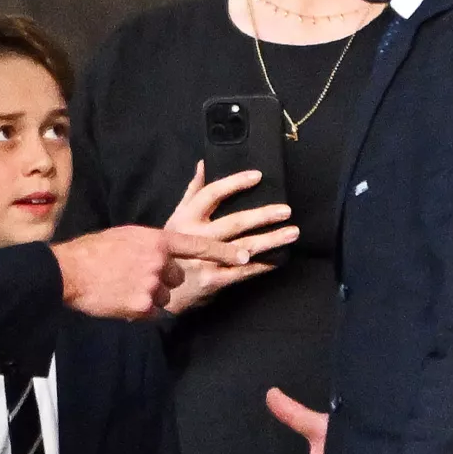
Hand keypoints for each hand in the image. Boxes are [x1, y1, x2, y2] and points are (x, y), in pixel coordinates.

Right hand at [51, 226, 248, 320]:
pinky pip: (151, 312)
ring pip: (164, 297)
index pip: (198, 245)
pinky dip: (138, 309)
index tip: (245, 256)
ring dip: (149, 296)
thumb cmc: (93, 251)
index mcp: (157, 240)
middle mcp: (160, 262)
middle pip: (178, 277)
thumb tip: (164, 251)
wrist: (69, 273)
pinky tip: (119, 299)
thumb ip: (151, 243)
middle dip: (163, 280)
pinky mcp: (143, 307)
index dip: (224, 252)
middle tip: (135, 276)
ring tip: (123, 287)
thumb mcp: (127, 235)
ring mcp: (152, 286)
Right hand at [162, 163, 298, 313]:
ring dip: (270, 240)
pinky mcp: (213, 281)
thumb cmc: (171, 249)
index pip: (212, 194)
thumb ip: (192, 192)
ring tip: (292, 233)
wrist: (160, 289)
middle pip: (234, 222)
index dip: (235, 183)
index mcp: (186, 218)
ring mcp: (205, 260)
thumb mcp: (176, 218)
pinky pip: (243, 272)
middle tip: (286, 210)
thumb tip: (204, 163)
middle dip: (262, 216)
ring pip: (244, 248)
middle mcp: (196, 238)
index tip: (258, 176)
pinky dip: (263, 266)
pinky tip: (280, 259)